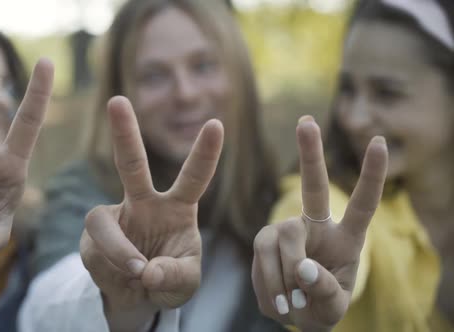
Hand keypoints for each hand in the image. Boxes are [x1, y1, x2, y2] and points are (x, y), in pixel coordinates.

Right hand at [80, 96, 222, 317]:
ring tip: (137, 272)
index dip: (204, 153)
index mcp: (177, 208)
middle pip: (132, 164)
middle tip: (116, 100)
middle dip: (124, 132)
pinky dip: (111, 268)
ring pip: (100, 218)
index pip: (193, 177)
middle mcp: (144, 203)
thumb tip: (146, 270)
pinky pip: (95, 249)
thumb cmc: (169, 281)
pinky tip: (124, 277)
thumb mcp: (185, 283)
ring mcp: (114, 218)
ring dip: (118, 250)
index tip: (216, 123)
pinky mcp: (91, 238)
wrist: (138, 299)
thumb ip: (174, 275)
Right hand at [251, 116, 387, 331]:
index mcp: (345, 239)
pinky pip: (262, 256)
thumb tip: (303, 268)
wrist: (291, 314)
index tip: (379, 141)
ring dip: (283, 277)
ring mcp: (287, 232)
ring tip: (289, 305)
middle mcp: (315, 227)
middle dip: (310, 153)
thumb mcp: (332, 309)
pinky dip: (268, 283)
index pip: (362, 204)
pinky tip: (276, 300)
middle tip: (306, 121)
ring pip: (281, 239)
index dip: (371, 174)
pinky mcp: (265, 242)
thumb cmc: (320, 308)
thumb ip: (325, 290)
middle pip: (313, 188)